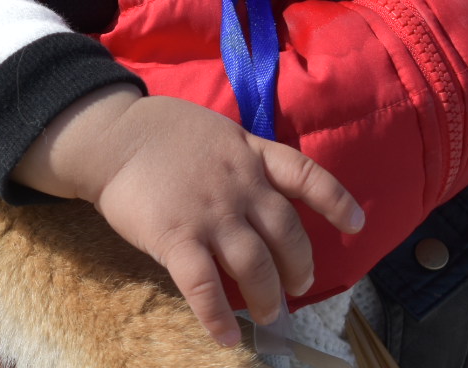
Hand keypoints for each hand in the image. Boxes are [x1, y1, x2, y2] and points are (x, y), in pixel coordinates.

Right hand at [13, 86, 363, 347]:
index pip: (306, 176)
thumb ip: (242, 157)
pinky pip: (204, 286)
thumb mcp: (215, 131)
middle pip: (287, 235)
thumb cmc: (160, 131)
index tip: (356, 224)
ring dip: (268, 297)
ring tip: (270, 314)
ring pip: (255, 266)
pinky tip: (225, 336)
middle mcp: (240, 186)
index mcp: (250, 155)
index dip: (336, 201)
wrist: (112, 136)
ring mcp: (210, 214)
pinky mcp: (177, 237)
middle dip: (299, 267)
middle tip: (298, 286)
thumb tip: (261, 188)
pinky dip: (218, 316)